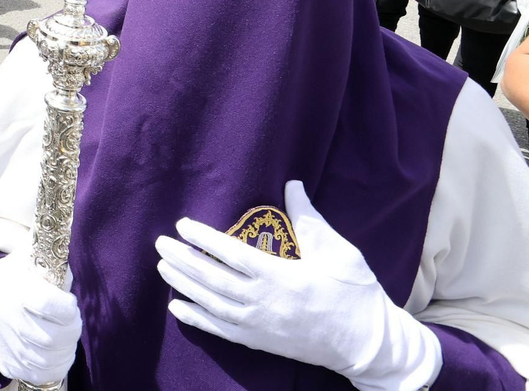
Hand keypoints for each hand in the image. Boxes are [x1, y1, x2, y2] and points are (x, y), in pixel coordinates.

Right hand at [0, 253, 81, 385]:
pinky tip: (58, 356)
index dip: (68, 309)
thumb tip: (68, 290)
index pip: (47, 305)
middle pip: (49, 339)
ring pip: (44, 361)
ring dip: (65, 353)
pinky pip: (33, 374)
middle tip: (73, 324)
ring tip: (67, 341)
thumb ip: (56, 273)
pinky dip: (53, 369)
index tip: (70, 303)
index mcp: (9, 282)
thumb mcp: (37, 259)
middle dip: (72, 333)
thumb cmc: (24, 271)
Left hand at [156, 181, 439, 390]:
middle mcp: (264, 303)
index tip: (183, 224)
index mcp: (281, 277)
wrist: (368, 344)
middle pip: (213, 279)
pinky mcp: (260, 342)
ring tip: (162, 267)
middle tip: (160, 244)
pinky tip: (176, 307)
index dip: (204, 239)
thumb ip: (310, 219)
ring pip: (211, 304)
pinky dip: (196, 319)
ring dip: (184, 285)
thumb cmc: (354, 293)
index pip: (232, 255)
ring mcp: (259, 326)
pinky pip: (221, 331)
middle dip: (183, 260)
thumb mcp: (338, 252)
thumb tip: (292, 184)